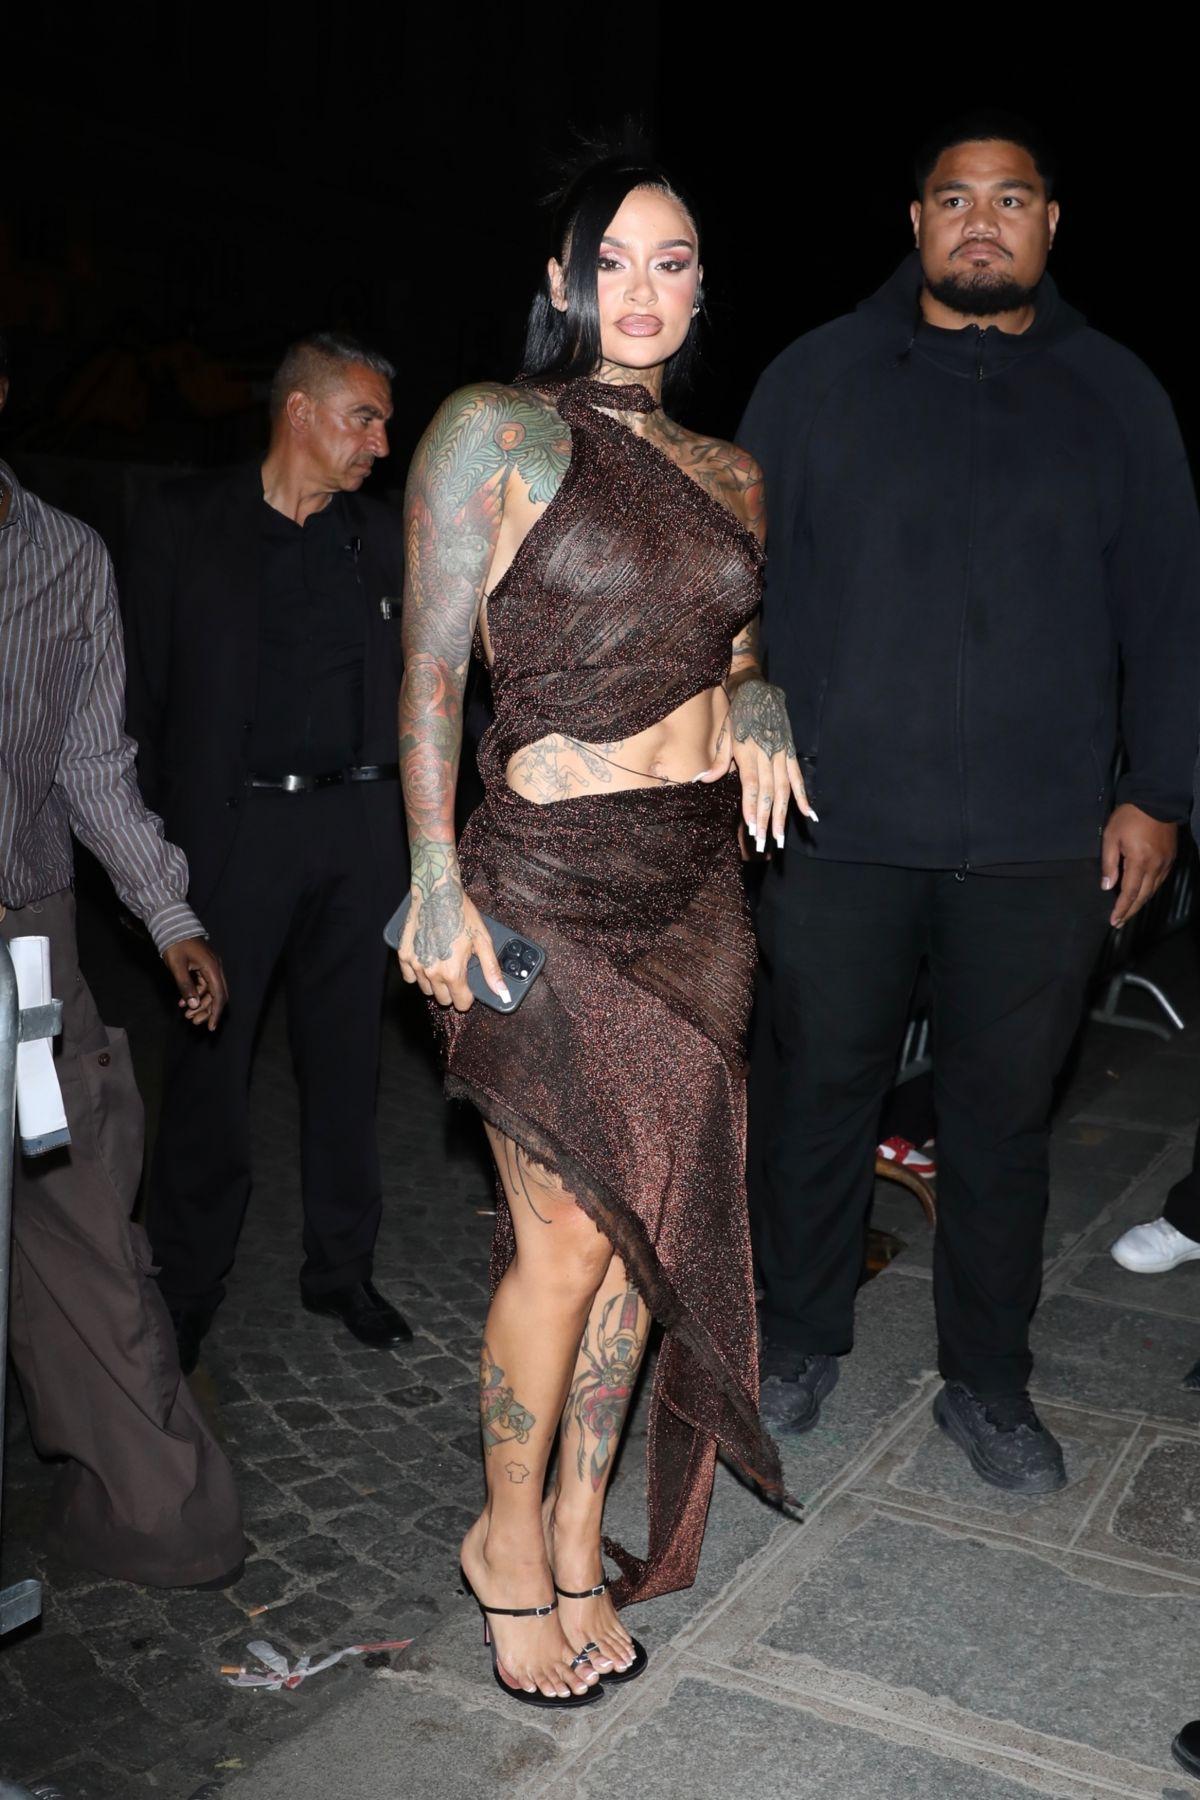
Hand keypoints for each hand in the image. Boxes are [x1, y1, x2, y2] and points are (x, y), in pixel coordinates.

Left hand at [162, 937, 227, 1029]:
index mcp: (212, 968)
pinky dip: (195, 994)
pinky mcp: (203, 966)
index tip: (210, 1027)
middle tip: (193, 1022)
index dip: (215, 1012)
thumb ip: (186, 986)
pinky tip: (183, 1002)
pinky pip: (203, 985)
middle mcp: (215, 968)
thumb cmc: (175, 944)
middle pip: (217, 995)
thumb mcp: (178, 966)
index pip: (219, 995)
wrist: (173, 926)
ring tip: (186, 1014)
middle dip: (207, 1010)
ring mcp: (210, 967)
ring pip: (210, 991)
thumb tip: (193, 1005)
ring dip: (200, 1004)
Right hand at [397, 881, 510, 1010]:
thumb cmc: (461, 914)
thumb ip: (491, 970)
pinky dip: (418, 973)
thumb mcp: (483, 941)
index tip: (469, 990)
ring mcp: (416, 964)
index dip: (467, 998)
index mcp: (453, 972)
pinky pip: (409, 977)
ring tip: (443, 963)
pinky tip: (427, 960)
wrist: (437, 892)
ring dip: (435, 983)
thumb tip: (502, 993)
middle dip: (452, 990)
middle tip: (457, 972)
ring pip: (426, 989)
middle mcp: (432, 972)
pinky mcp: (404, 955)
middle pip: (443, 999)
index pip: (460, 1003)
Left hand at [694, 678, 816, 852]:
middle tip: (764, 842)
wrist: (759, 691)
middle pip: (768, 793)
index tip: (752, 827)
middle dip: (766, 820)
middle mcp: (767, 755)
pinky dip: (803, 796)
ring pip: (784, 790)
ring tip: (779, 836)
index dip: (752, 807)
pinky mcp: (791, 752)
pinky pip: (798, 778)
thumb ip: (717, 760)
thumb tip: (702, 780)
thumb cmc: (738, 715)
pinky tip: (808, 814)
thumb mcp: (724, 734)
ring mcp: (781, 754)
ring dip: (782, 815)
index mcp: (747, 752)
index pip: (751, 785)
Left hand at [1100, 804, 1176, 926]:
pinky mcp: (1171, 858)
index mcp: (1139, 861)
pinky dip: (1150, 891)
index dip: (1122, 909)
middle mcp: (1156, 866)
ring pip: (1153, 890)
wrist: (1156, 800)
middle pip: (1143, 896)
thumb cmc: (1129, 817)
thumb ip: (1109, 864)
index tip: (1114, 921)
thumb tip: (1107, 887)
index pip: (1130, 892)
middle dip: (1131, 911)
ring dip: (1140, 903)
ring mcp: (1165, 863)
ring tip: (1128, 912)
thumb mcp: (1111, 837)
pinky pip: (1160, 881)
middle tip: (1119, 923)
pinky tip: (1142, 894)